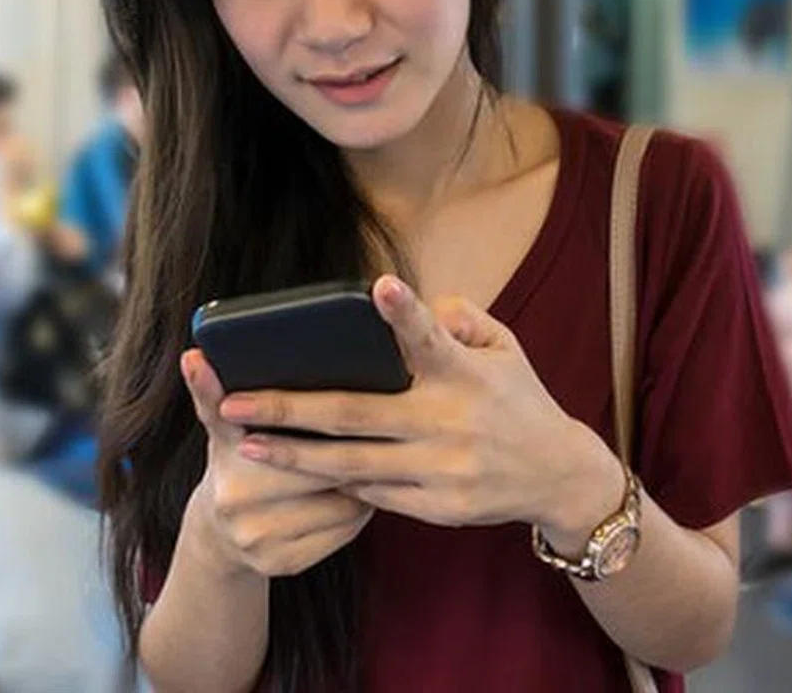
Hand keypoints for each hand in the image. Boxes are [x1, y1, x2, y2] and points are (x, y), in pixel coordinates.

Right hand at [182, 349, 371, 579]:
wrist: (218, 534)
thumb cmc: (234, 464)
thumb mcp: (223, 427)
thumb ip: (211, 393)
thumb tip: (192, 355)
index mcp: (230, 464)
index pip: (292, 441)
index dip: (324, 426)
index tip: (355, 411)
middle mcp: (238, 506)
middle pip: (322, 473)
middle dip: (353, 454)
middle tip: (383, 431)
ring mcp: (258, 540)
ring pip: (338, 506)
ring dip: (364, 485)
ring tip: (377, 461)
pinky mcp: (281, 566)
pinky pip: (341, 535)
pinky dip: (357, 515)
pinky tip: (363, 495)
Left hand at [219, 277, 623, 543]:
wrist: (557, 475)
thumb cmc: (518, 400)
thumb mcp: (505, 348)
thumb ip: (462, 318)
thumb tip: (419, 303)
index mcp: (466, 374)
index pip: (433, 338)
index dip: (406, 313)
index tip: (378, 286)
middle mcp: (450, 421)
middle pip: (356, 415)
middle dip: (289, 408)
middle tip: (233, 400)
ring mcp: (441, 469)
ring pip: (351, 464)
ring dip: (292, 455)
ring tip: (245, 443)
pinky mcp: (437, 506)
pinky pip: (374, 494)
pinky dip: (335, 483)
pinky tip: (295, 473)